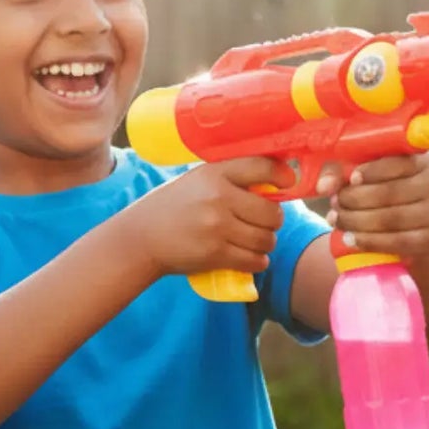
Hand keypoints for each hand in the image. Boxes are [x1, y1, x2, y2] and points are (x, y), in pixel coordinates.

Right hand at [132, 157, 291, 278]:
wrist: (141, 237)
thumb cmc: (174, 207)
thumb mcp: (198, 181)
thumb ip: (231, 179)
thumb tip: (275, 185)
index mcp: (214, 173)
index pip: (262, 167)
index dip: (282, 176)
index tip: (287, 184)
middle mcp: (218, 197)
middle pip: (272, 212)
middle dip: (273, 221)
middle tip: (263, 223)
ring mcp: (217, 227)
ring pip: (266, 239)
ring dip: (266, 243)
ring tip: (254, 241)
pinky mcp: (215, 254)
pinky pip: (255, 260)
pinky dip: (257, 261)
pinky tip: (248, 257)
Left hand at [326, 152, 428, 264]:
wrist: (412, 227)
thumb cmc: (384, 190)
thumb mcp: (365, 173)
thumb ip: (341, 172)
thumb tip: (324, 186)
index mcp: (423, 159)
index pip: (397, 163)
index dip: (372, 171)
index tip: (351, 179)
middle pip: (389, 193)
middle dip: (354, 200)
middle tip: (334, 203)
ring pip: (390, 218)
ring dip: (356, 221)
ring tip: (336, 220)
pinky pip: (396, 242)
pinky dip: (369, 241)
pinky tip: (350, 238)